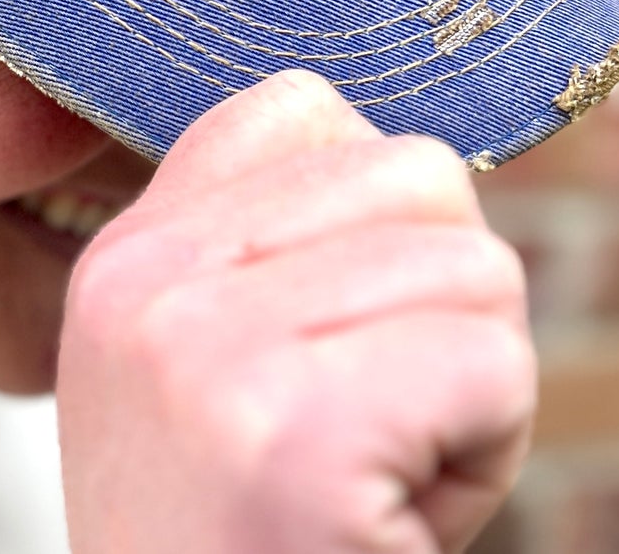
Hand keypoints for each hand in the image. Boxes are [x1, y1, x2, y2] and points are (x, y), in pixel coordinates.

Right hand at [57, 69, 534, 553]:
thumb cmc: (238, 540)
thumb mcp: (198, 369)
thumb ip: (262, 245)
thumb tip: (410, 156)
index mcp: (128, 256)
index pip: (302, 107)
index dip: (373, 215)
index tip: (336, 331)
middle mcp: (150, 284)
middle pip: (417, 173)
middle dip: (439, 304)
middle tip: (370, 420)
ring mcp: (210, 355)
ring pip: (475, 267)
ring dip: (472, 387)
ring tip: (381, 472)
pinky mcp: (296, 438)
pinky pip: (490, 362)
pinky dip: (489, 451)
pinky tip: (397, 515)